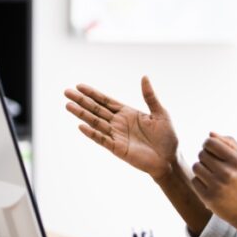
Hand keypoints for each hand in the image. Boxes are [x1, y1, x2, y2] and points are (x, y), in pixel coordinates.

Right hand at [64, 76, 178, 179]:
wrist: (169, 159)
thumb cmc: (167, 137)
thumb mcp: (160, 113)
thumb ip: (150, 97)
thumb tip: (144, 77)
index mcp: (127, 113)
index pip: (106, 101)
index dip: (93, 93)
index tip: (79, 86)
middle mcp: (118, 123)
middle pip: (96, 109)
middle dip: (81, 101)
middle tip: (66, 92)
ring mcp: (116, 135)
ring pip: (96, 122)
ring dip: (82, 114)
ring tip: (68, 105)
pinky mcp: (117, 148)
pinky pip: (102, 139)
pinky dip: (92, 133)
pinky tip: (81, 126)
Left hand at [189, 133, 236, 229]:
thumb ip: (230, 143)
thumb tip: (210, 134)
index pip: (210, 142)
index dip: (208, 145)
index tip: (212, 151)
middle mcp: (228, 173)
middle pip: (202, 154)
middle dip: (205, 158)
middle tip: (214, 166)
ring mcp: (217, 186)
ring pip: (196, 167)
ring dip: (201, 169)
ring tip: (212, 176)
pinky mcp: (209, 198)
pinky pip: (194, 181)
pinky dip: (200, 182)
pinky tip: (210, 186)